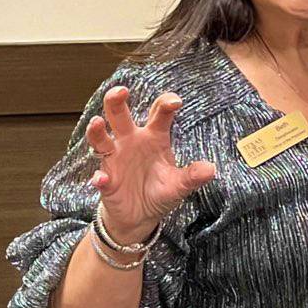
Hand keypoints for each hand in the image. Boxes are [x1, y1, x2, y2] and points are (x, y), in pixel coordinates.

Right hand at [85, 87, 216, 241]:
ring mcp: (115, 159)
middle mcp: (131, 142)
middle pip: (120, 116)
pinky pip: (99, 176)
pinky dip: (100, 177)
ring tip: (97, 122)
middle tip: (121, 91)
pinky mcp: (105, 179)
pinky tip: (102, 179)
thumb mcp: (179, 185)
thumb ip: (192, 176)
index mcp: (154, 137)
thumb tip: (211, 169)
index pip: (158, 113)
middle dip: (116, 101)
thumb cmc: (160, 191)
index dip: (165, 103)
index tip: (175, 102)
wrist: (140, 216)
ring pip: (100, 139)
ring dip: (97, 131)